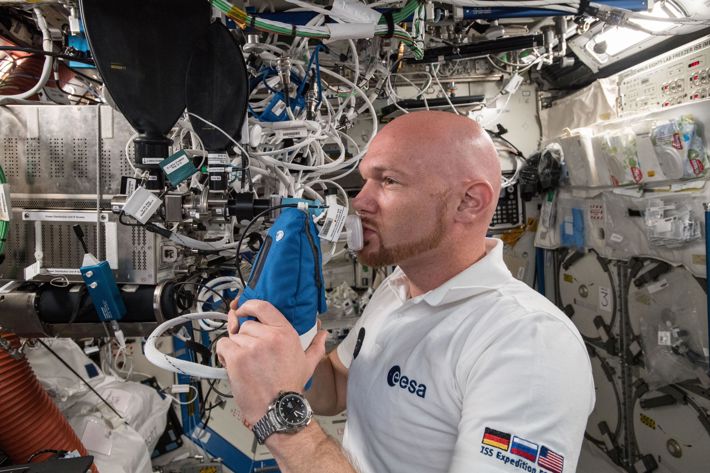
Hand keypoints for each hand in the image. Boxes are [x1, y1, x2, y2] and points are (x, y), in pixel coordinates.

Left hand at [216, 299, 327, 424]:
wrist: (278, 409)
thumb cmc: (290, 388)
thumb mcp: (308, 364)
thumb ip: (316, 345)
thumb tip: (323, 334)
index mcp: (286, 333)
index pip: (263, 306)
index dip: (248, 306)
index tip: (242, 310)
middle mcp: (270, 336)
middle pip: (245, 325)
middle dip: (244, 338)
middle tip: (249, 353)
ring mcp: (253, 346)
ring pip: (233, 336)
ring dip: (234, 348)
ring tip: (244, 363)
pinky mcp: (238, 358)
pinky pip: (223, 345)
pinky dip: (223, 354)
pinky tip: (232, 364)